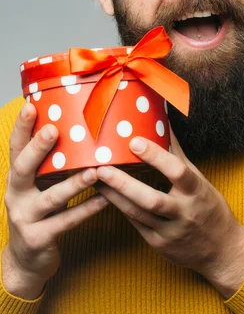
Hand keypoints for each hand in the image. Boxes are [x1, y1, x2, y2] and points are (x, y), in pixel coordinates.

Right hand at [2, 103, 108, 299]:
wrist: (26, 260)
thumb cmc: (39, 211)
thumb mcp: (38, 186)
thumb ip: (49, 163)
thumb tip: (76, 127)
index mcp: (16, 178)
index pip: (15, 148)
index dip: (21, 127)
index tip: (31, 106)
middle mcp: (15, 196)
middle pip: (22, 169)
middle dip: (37, 148)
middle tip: (53, 130)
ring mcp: (25, 218)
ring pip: (51, 198)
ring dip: (74, 184)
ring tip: (95, 170)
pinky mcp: (39, 238)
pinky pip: (66, 222)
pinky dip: (87, 209)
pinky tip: (105, 200)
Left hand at [96, 125, 243, 297]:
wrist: (222, 249)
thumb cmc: (208, 205)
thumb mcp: (199, 179)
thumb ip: (177, 153)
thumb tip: (163, 123)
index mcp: (196, 191)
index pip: (177, 171)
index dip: (156, 156)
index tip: (135, 141)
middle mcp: (184, 212)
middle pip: (152, 199)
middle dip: (124, 184)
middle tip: (102, 168)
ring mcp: (170, 231)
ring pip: (138, 214)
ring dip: (115, 196)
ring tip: (95, 181)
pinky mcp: (159, 244)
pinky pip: (136, 225)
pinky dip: (121, 209)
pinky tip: (106, 196)